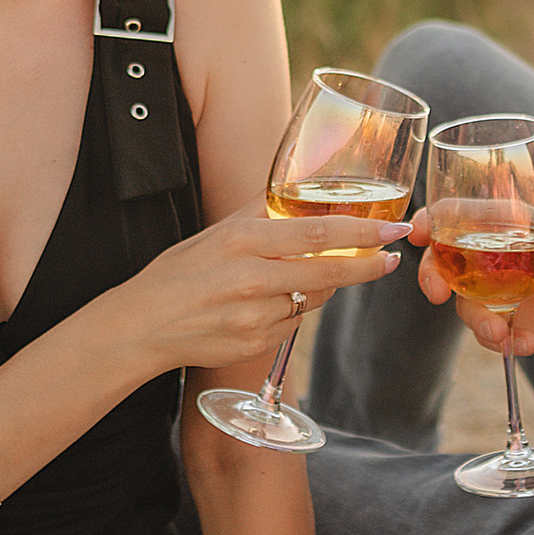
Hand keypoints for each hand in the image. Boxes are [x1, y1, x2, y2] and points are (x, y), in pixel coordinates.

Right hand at [140, 206, 405, 381]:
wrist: (141, 327)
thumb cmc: (178, 273)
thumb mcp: (215, 233)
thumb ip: (260, 212)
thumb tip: (298, 189)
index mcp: (244, 242)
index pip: (319, 235)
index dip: (363, 233)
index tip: (392, 231)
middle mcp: (253, 280)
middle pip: (330, 273)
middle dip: (367, 266)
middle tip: (390, 259)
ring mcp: (256, 318)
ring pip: (314, 300)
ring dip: (320, 287)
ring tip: (291, 277)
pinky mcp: (256, 345)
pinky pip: (293, 324)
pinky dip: (292, 312)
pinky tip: (265, 306)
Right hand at [410, 206, 533, 360]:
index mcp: (507, 226)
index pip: (458, 215)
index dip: (432, 220)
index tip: (418, 232)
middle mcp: (491, 258)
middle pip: (443, 262)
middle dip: (431, 276)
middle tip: (435, 294)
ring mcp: (494, 292)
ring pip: (464, 304)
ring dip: (477, 321)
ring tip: (503, 335)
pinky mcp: (504, 322)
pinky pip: (488, 334)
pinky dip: (503, 343)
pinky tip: (528, 345)